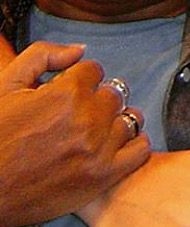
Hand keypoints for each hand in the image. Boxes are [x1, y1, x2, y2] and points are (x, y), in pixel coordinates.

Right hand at [0, 35, 148, 226]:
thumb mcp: (6, 86)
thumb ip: (43, 55)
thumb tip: (80, 50)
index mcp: (66, 93)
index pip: (95, 71)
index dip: (79, 81)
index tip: (65, 94)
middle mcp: (87, 119)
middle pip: (114, 94)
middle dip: (97, 100)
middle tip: (76, 115)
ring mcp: (99, 148)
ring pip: (129, 118)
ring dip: (114, 122)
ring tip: (93, 132)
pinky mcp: (104, 176)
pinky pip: (140, 149)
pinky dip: (132, 144)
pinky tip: (114, 146)